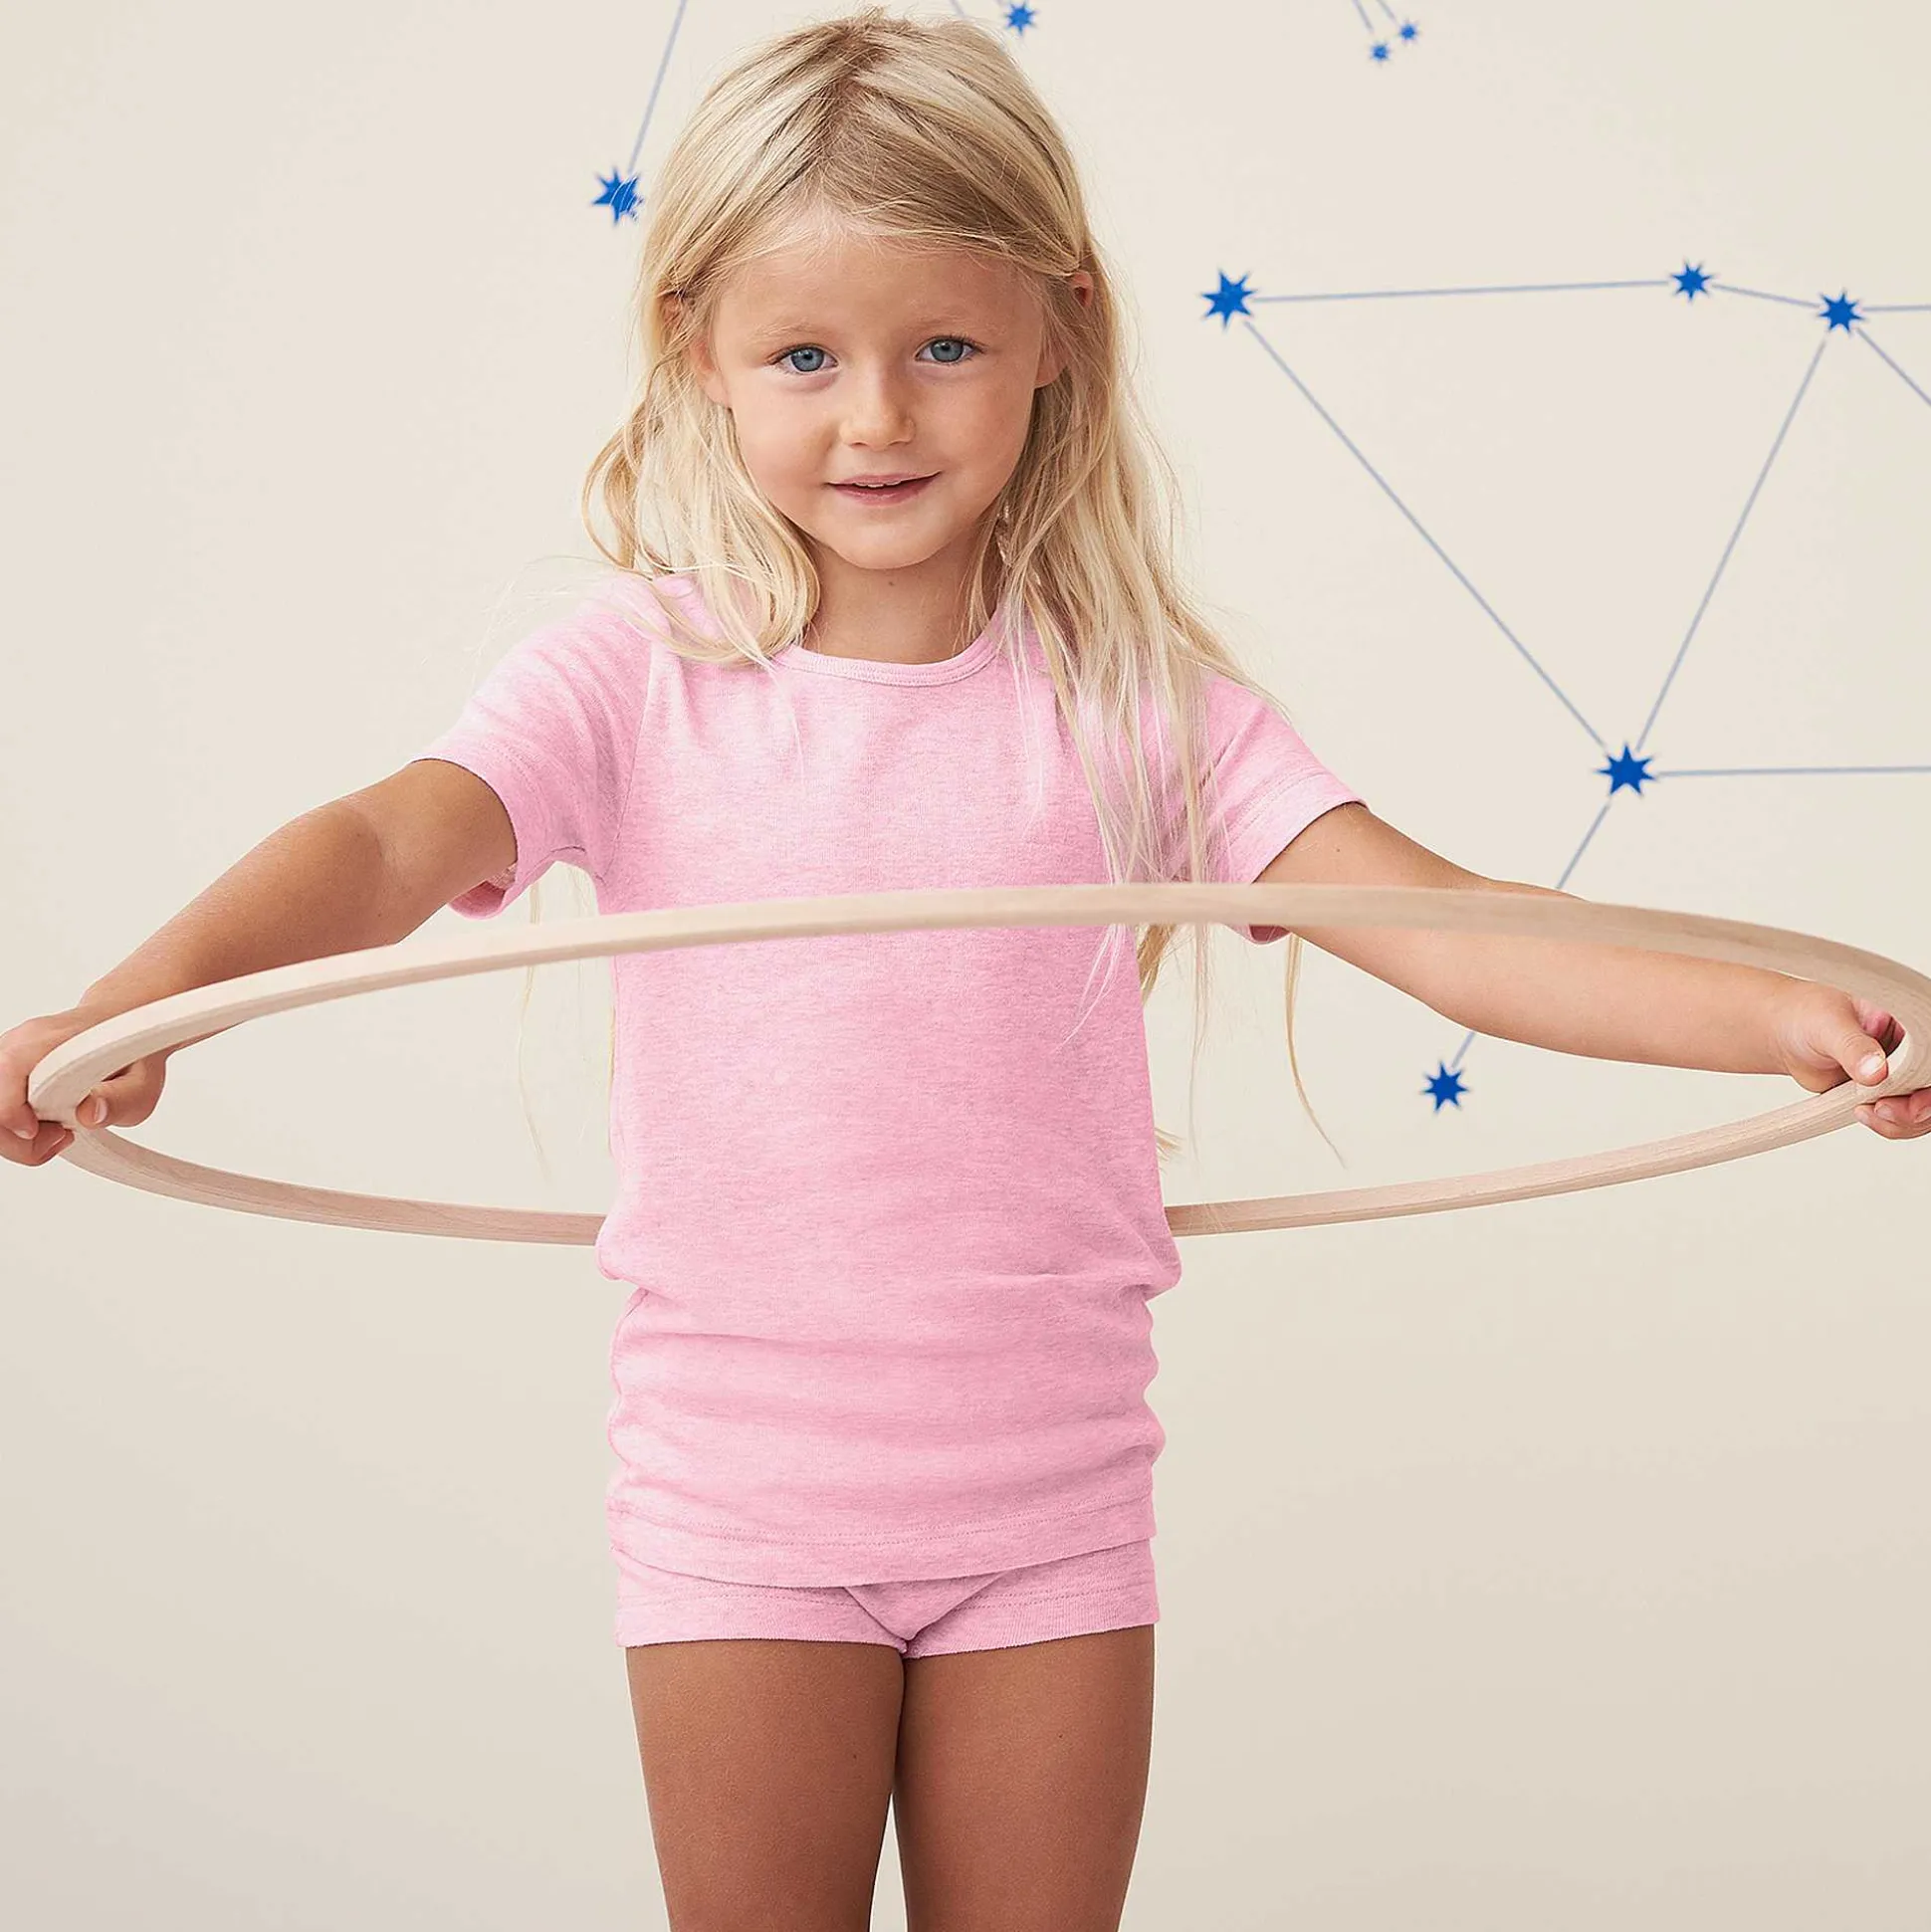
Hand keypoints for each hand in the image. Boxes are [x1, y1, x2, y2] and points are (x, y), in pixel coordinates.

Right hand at [0, 1006, 170, 1167]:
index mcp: (48, 1038)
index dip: (12, 1111)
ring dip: (17, 1139)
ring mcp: (6, 1059)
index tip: (43, 1130)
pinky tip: (48, 1128)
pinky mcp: (5, 1077)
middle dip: (17, 1139)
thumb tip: (89, 1114)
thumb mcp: (142, 1084)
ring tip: (59, 1134)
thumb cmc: (128, 1055)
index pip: (7, 1070)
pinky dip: (16, 1132)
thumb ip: (120, 1101)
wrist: (123, 1029)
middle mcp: (18, 1045)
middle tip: (60, 1137)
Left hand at [1768, 982, 1929, 1139]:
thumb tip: (1875, 1071)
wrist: (1787, 1035)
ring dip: (1901, 1121)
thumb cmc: (1809, 1017)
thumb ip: (1852, 1047)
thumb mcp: (1829, 1025)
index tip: (1914, 1098)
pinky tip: (1862, 1113)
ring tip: (1865, 1111)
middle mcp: (1913, 1049)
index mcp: (1910, 1024)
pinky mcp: (1888, 1093)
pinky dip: (1888, 1124)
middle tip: (1882, 1109)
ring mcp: (1903, 1073)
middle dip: (1918, 1109)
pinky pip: (1904, 1119)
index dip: (1929, 1083)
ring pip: (1924, 1110)